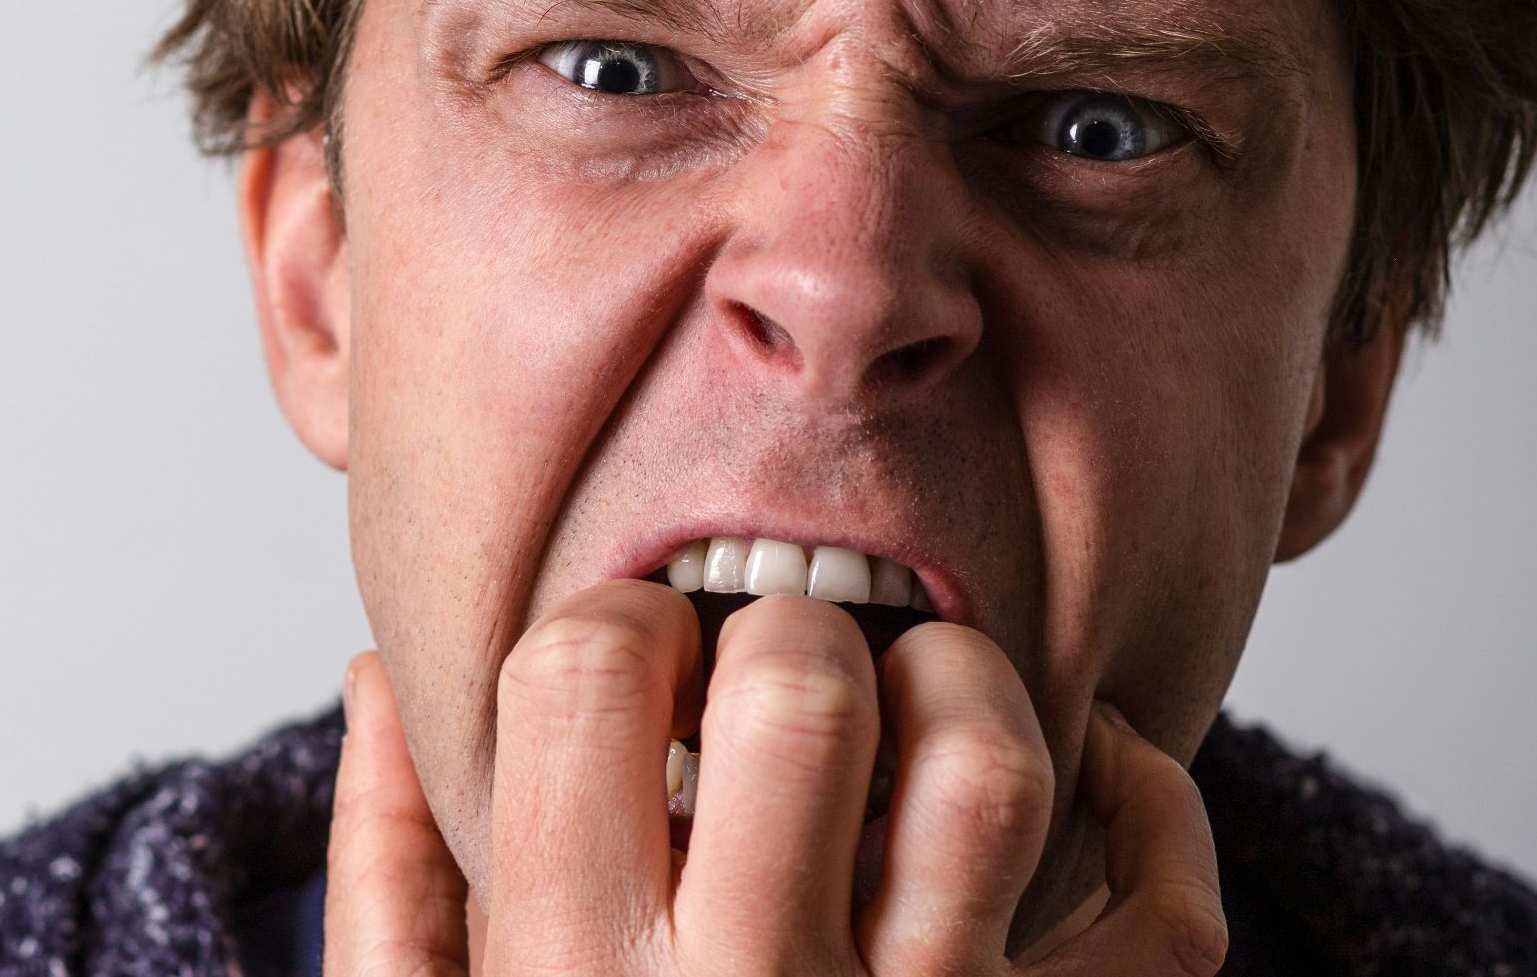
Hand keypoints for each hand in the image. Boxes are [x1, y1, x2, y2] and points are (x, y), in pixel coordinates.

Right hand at [325, 580, 1227, 974]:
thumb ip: (388, 883)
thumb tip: (375, 681)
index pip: (579, 675)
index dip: (609, 622)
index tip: (637, 657)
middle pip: (802, 691)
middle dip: (788, 633)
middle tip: (776, 673)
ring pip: (991, 767)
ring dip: (966, 683)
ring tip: (916, 697)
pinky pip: (1161, 914)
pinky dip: (1149, 803)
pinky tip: (1085, 765)